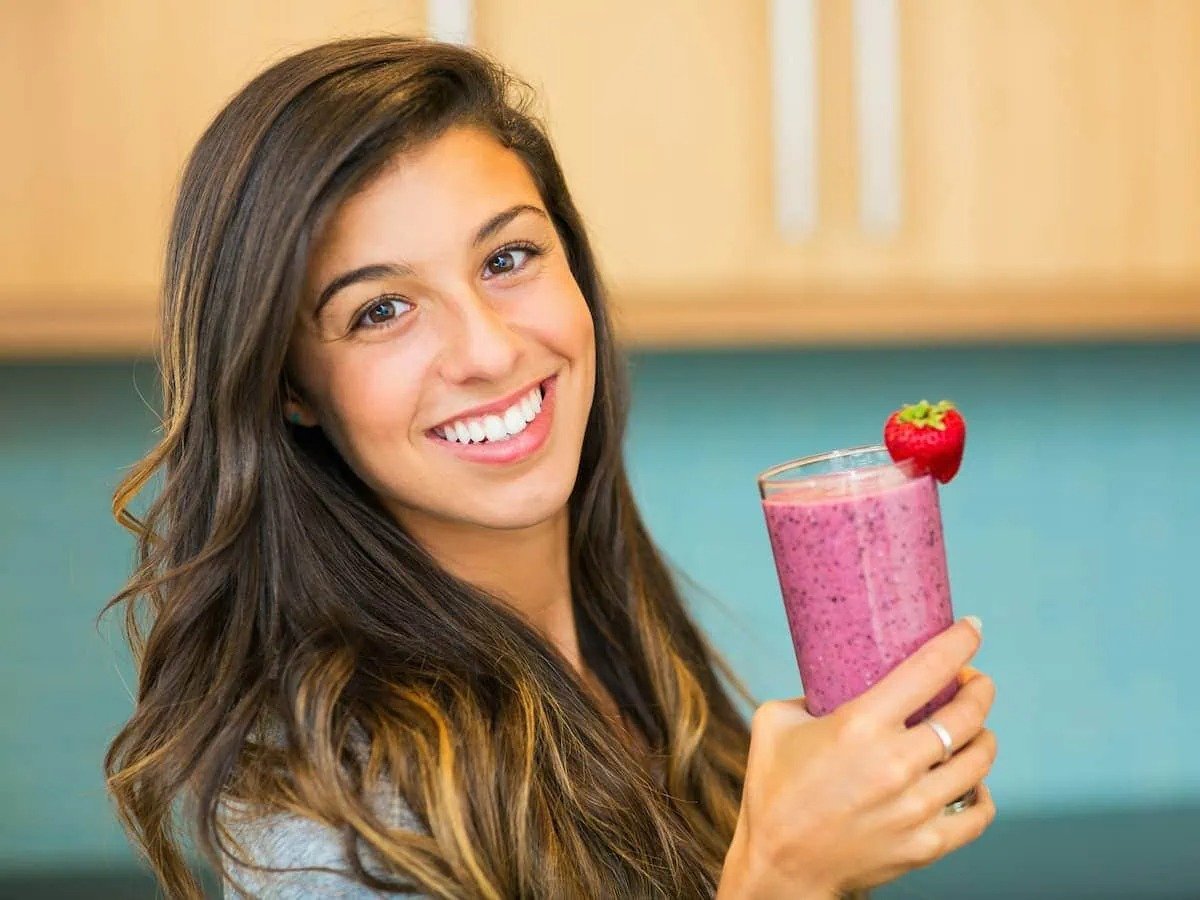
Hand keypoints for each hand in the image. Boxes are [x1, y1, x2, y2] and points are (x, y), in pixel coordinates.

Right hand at [717, 618, 996, 898]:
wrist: (780, 866)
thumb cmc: (773, 790)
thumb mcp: (774, 724)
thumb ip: (809, 695)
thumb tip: (834, 679)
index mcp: (859, 726)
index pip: (929, 670)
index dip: (960, 643)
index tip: (973, 629)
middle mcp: (895, 764)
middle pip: (967, 714)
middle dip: (980, 688)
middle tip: (974, 681)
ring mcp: (915, 808)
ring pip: (979, 759)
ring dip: (983, 735)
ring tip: (972, 729)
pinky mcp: (926, 844)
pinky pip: (978, 812)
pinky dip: (981, 791)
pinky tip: (970, 780)